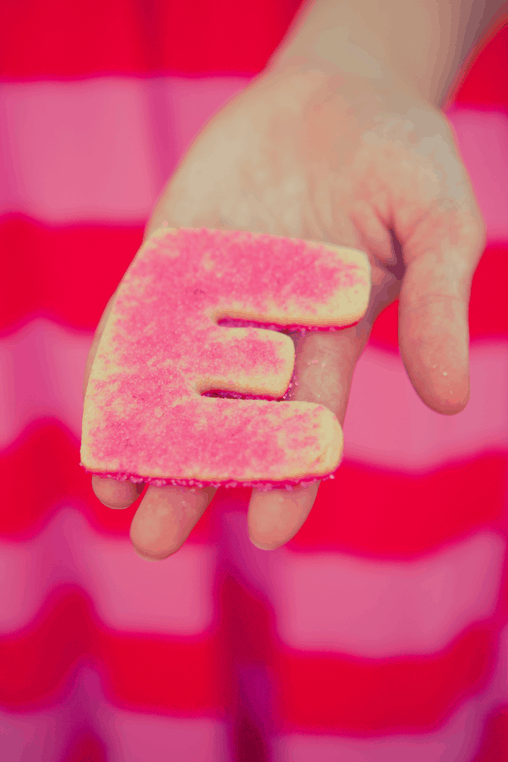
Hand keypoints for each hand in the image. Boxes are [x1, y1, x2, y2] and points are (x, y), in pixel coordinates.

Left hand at [84, 63, 485, 558]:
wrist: (340, 93)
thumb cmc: (403, 159)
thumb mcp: (439, 223)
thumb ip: (438, 306)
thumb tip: (448, 398)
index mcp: (330, 340)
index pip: (307, 421)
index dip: (291, 473)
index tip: (271, 529)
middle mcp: (267, 331)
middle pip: (228, 418)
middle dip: (195, 475)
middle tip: (156, 539)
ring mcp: (214, 296)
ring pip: (175, 379)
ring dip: (143, 435)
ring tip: (114, 493)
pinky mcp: (172, 257)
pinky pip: (142, 317)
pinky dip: (119, 364)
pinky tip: (99, 413)